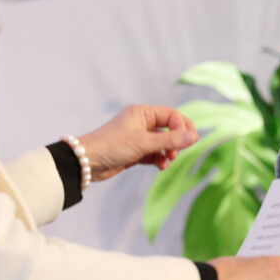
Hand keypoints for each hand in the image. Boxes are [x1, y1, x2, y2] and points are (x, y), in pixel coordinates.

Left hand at [77, 104, 198, 180]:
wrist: (85, 163)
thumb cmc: (112, 146)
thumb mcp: (144, 143)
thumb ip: (170, 141)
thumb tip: (195, 137)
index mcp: (143, 113)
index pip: (172, 115)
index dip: (183, 127)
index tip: (189, 141)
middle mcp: (142, 122)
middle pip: (169, 129)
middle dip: (176, 142)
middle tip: (177, 153)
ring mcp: (138, 137)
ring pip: (162, 143)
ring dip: (167, 153)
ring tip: (166, 162)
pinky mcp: (134, 151)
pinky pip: (154, 153)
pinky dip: (159, 159)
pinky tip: (160, 166)